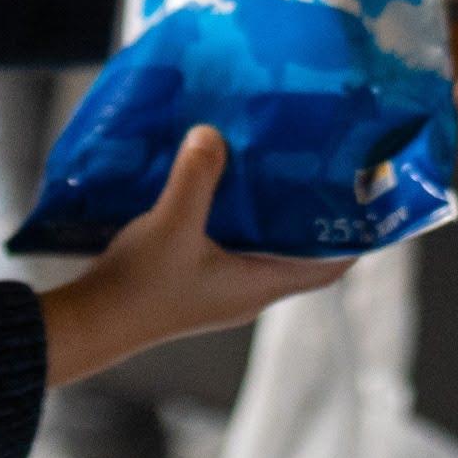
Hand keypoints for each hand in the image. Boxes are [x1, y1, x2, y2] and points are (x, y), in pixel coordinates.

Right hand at [37, 128, 345, 387]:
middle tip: (319, 166)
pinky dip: (236, 217)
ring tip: (272, 163)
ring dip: (271, 213)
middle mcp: (247, 292)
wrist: (90, 323)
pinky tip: (218, 183)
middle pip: (298, 253)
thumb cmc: (140, 284)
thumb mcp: (173, 223)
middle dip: (311, 215)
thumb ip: (197, 176)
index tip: (367, 200)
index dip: (353, 240)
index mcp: (258, 286)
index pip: (327, 268)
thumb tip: (213, 134)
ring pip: (263, 248)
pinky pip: (231, 245)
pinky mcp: (193, 281)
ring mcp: (219, 289)